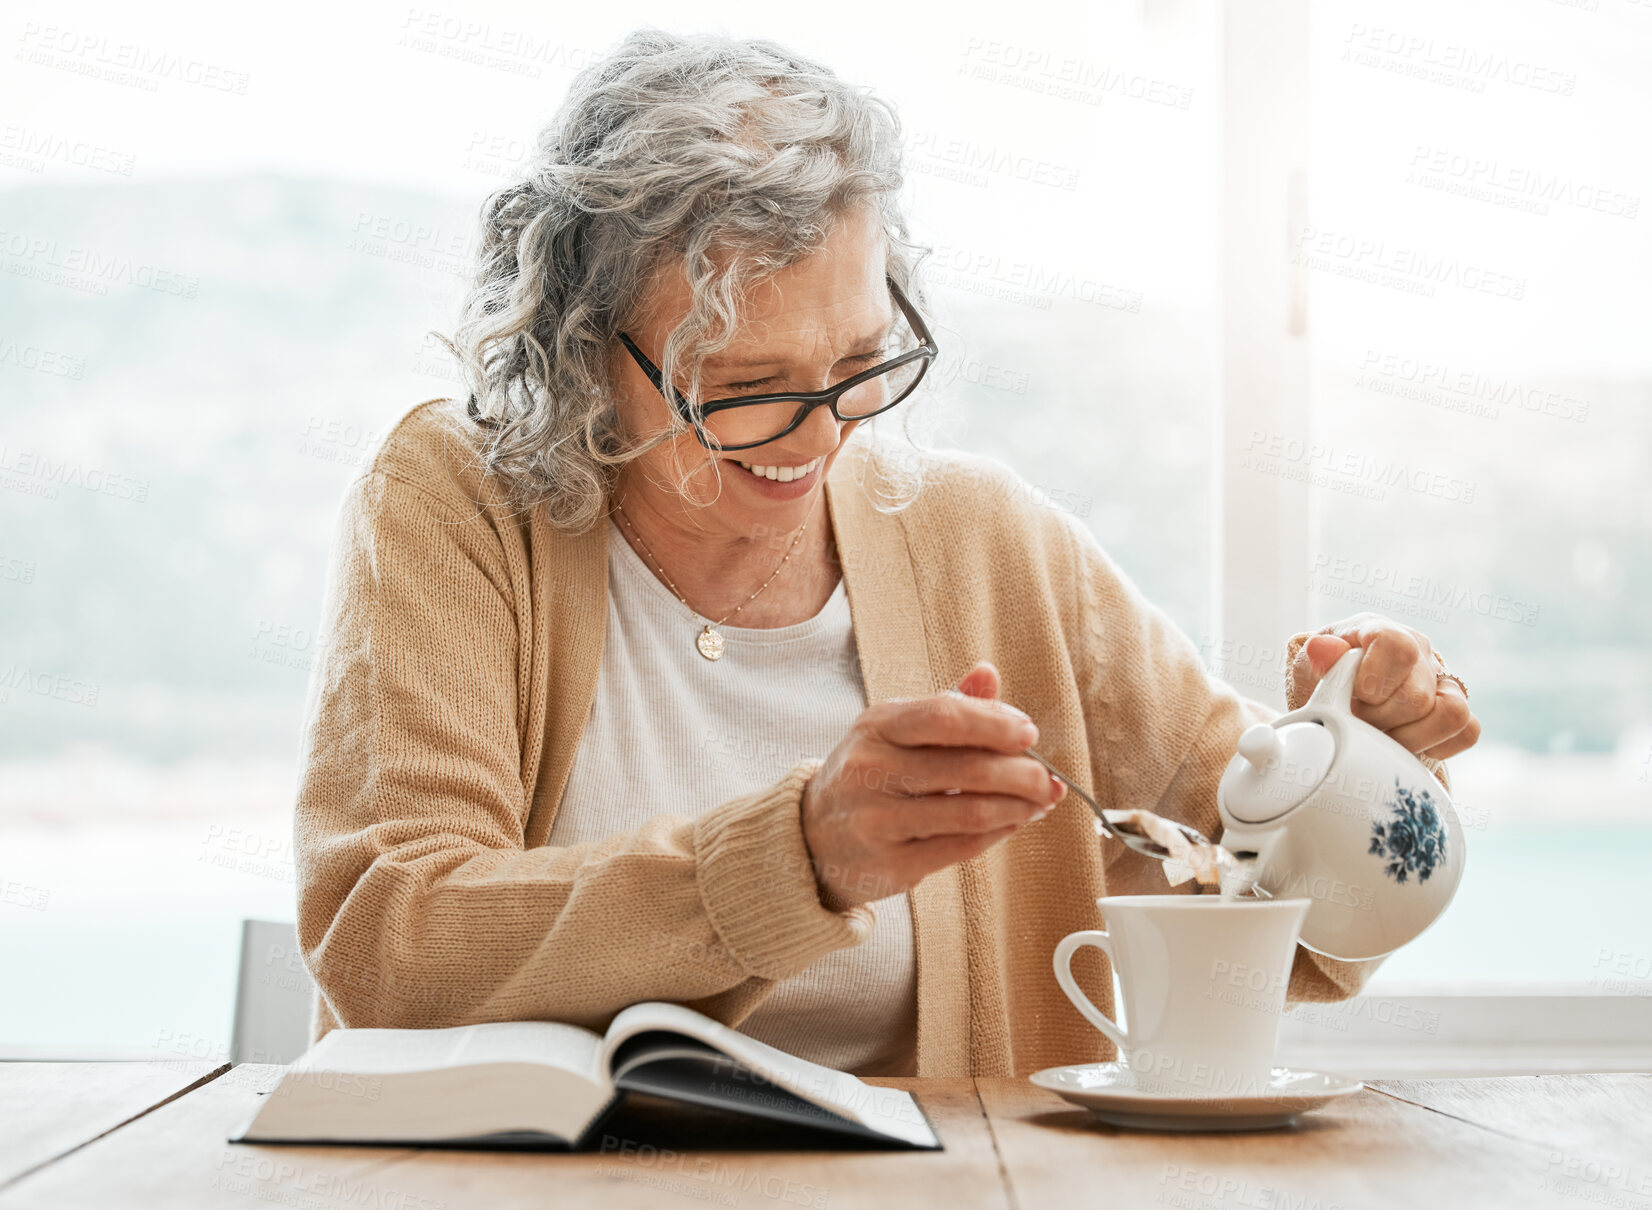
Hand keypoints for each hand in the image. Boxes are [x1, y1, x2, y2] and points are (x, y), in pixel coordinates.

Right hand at [800, 659, 1066, 909]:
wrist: (814, 837)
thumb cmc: (870, 775)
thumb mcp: (895, 731)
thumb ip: (946, 705)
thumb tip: (989, 673)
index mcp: (877, 725)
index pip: (944, 716)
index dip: (995, 724)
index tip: (1029, 733)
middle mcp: (871, 769)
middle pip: (966, 769)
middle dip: (1021, 774)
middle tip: (1046, 779)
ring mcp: (878, 819)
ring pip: (969, 812)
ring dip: (1017, 807)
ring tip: (1038, 803)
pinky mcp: (891, 862)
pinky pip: (961, 847)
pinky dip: (998, 834)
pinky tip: (1013, 823)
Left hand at [1288, 614, 1480, 760]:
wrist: (1338, 696)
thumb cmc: (1323, 680)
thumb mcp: (1308, 668)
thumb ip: (1315, 659)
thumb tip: (1323, 648)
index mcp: (1380, 631)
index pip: (1397, 646)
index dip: (1375, 680)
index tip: (1355, 697)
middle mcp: (1419, 651)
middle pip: (1418, 695)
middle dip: (1380, 721)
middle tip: (1357, 722)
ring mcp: (1442, 680)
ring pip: (1451, 714)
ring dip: (1409, 738)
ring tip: (1379, 736)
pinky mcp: (1457, 708)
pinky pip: (1466, 731)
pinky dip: (1434, 746)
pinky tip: (1404, 743)